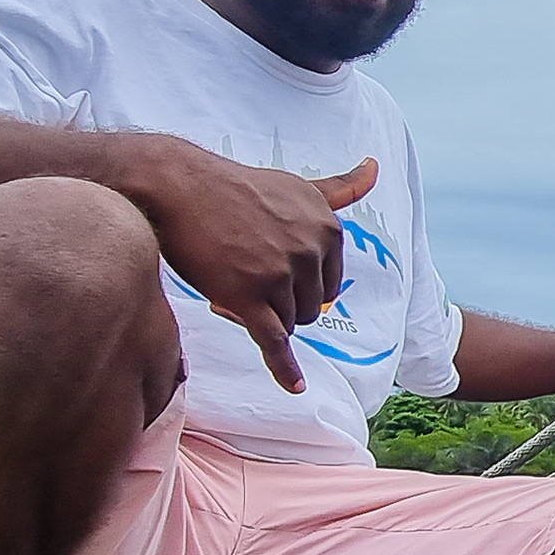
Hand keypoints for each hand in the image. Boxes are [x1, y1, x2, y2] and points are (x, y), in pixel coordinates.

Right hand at [135, 147, 378, 391]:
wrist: (179, 186)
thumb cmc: (236, 189)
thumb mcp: (297, 186)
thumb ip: (339, 189)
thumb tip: (375, 168)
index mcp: (328, 229)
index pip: (326, 285)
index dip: (296, 286)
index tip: (268, 267)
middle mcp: (311, 251)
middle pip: (308, 309)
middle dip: (279, 303)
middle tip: (244, 274)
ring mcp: (281, 275)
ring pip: (286, 324)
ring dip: (260, 316)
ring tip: (229, 282)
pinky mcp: (249, 297)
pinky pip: (274, 342)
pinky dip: (285, 368)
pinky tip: (295, 386)